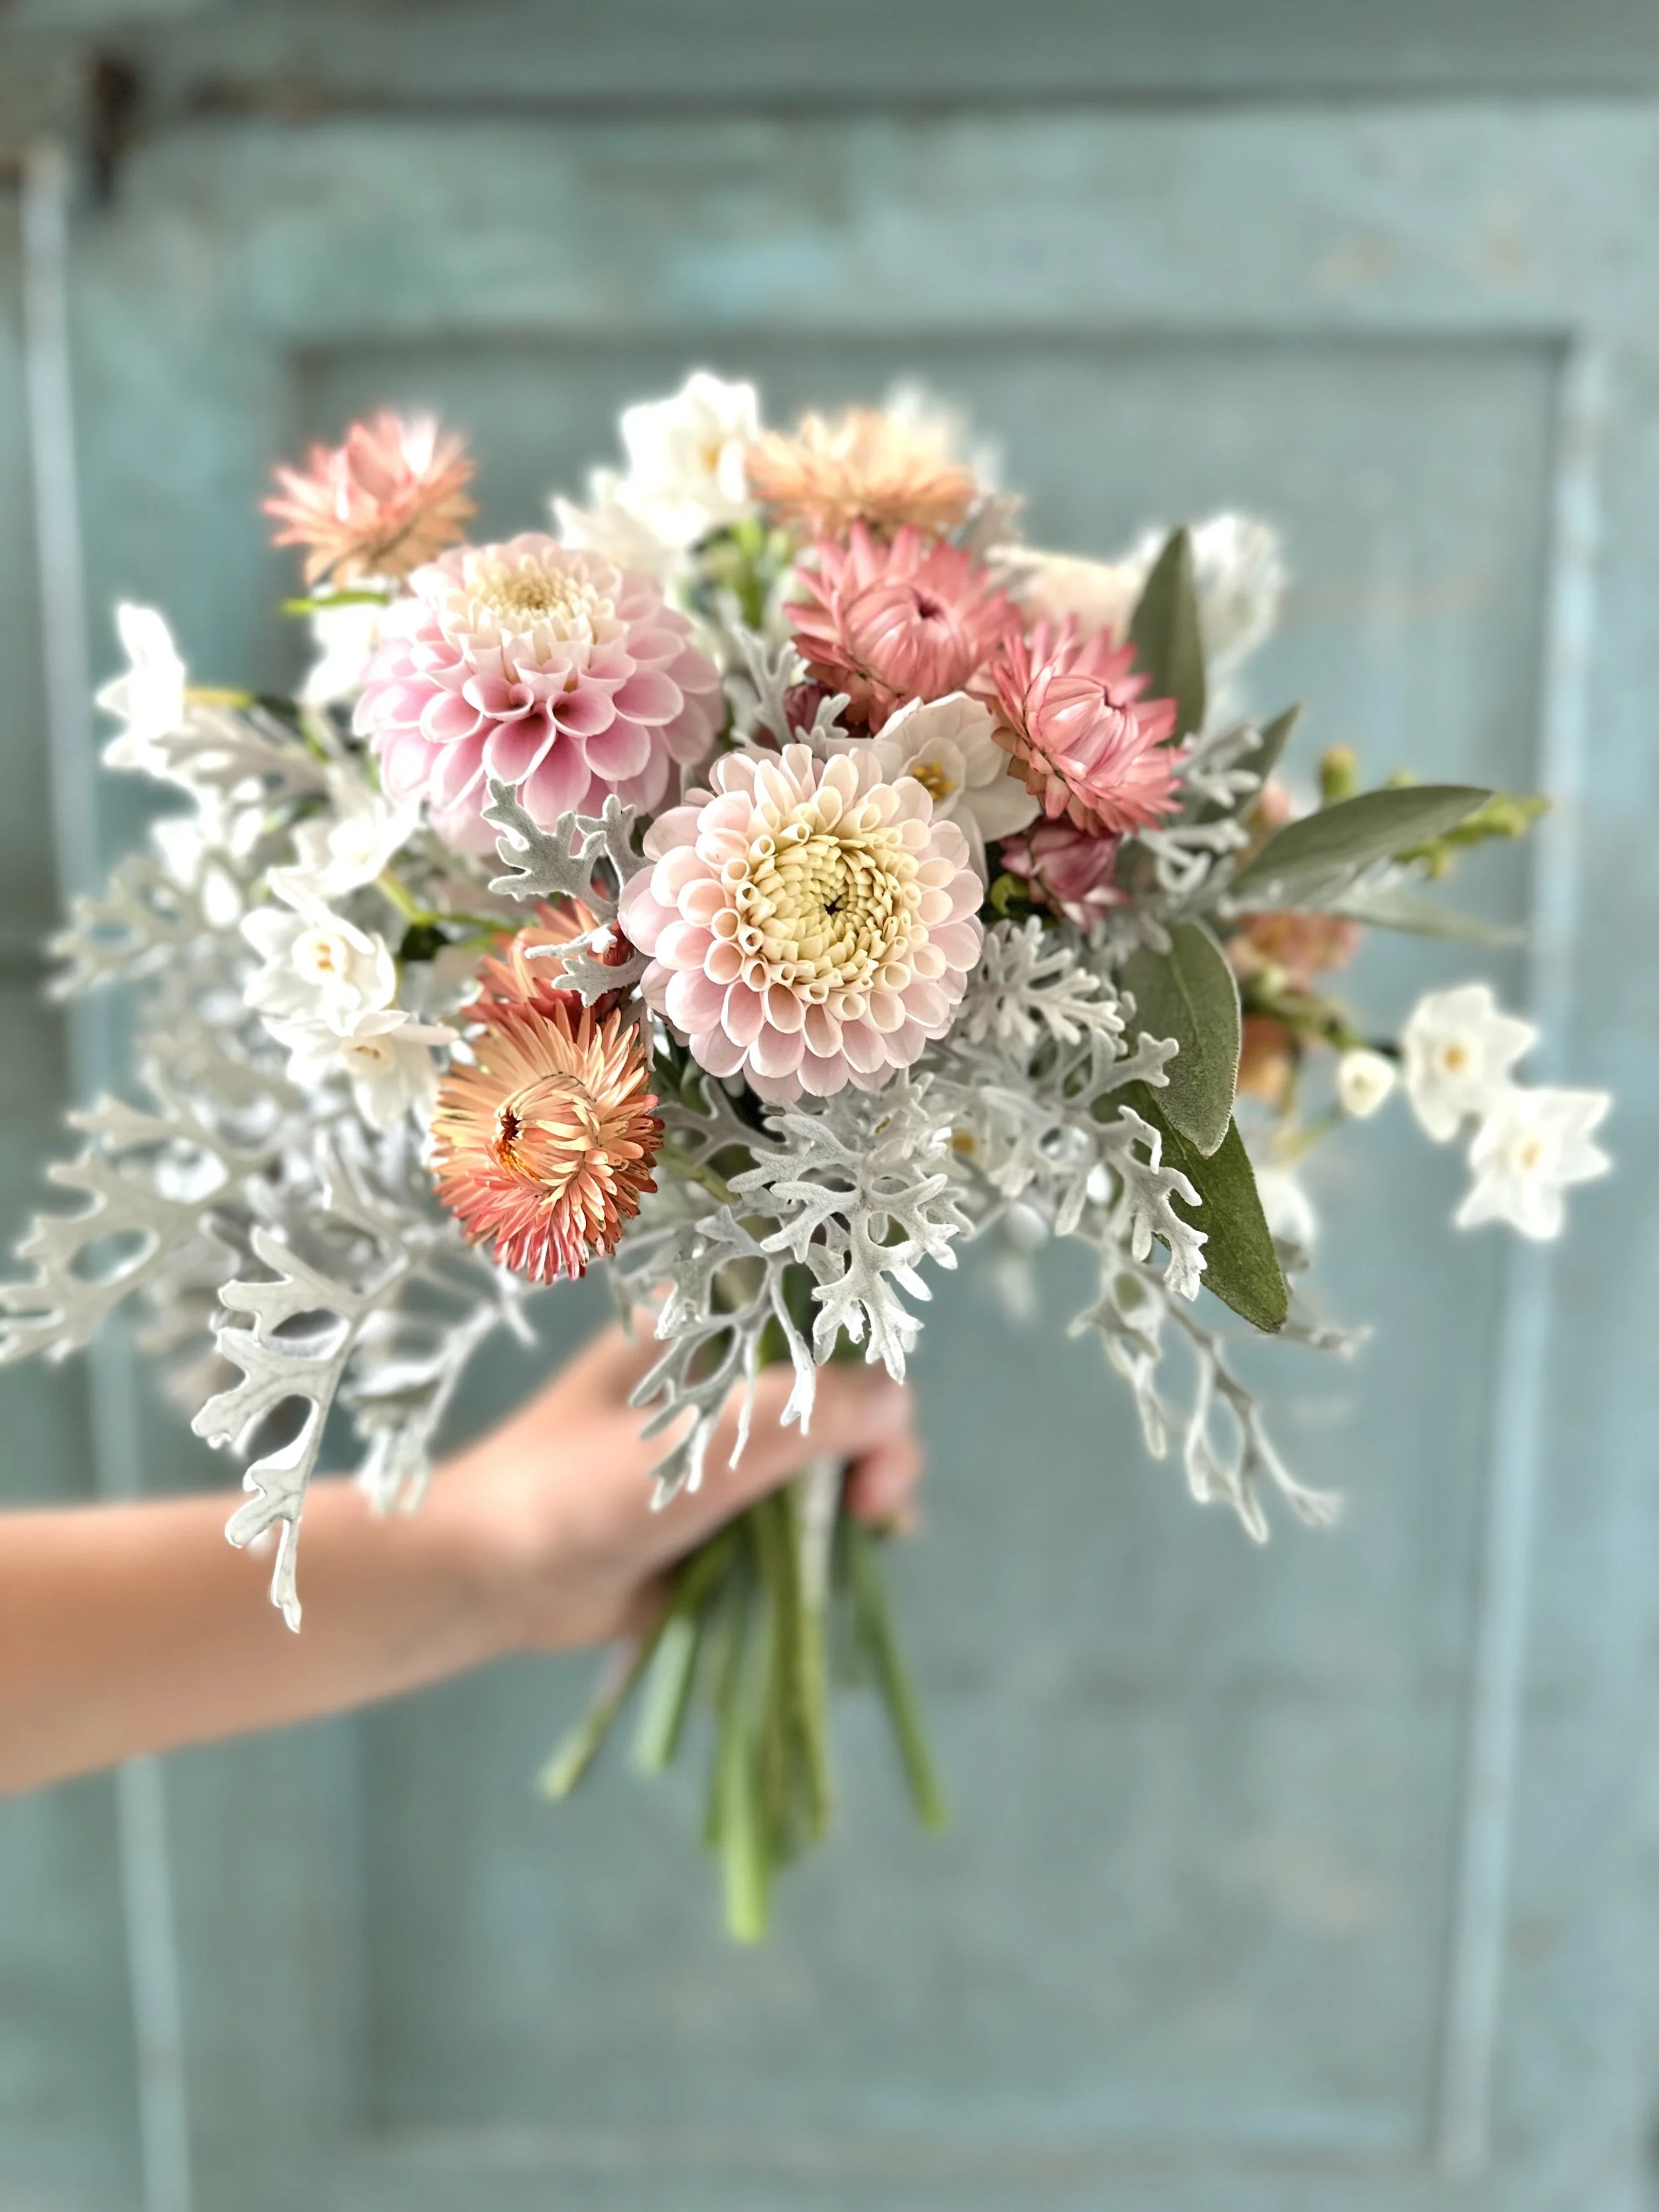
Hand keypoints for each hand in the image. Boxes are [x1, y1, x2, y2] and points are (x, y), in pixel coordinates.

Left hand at [427, 1323, 923, 1654]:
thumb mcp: (699, 1445)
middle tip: (875, 1502)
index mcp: (708, 1320)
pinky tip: (856, 1551)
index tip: (881, 1428)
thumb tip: (897, 1402)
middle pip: (840, 1386)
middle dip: (877, 1439)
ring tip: (870, 1530)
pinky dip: (833, 1529)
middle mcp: (724, 1370)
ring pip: (828, 1451)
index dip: (871, 1363)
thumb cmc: (575, 1491)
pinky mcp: (722, 1507)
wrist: (488, 1576)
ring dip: (862, 1487)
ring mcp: (724, 1441)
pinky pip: (799, 1509)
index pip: (823, 1314)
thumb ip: (804, 1415)